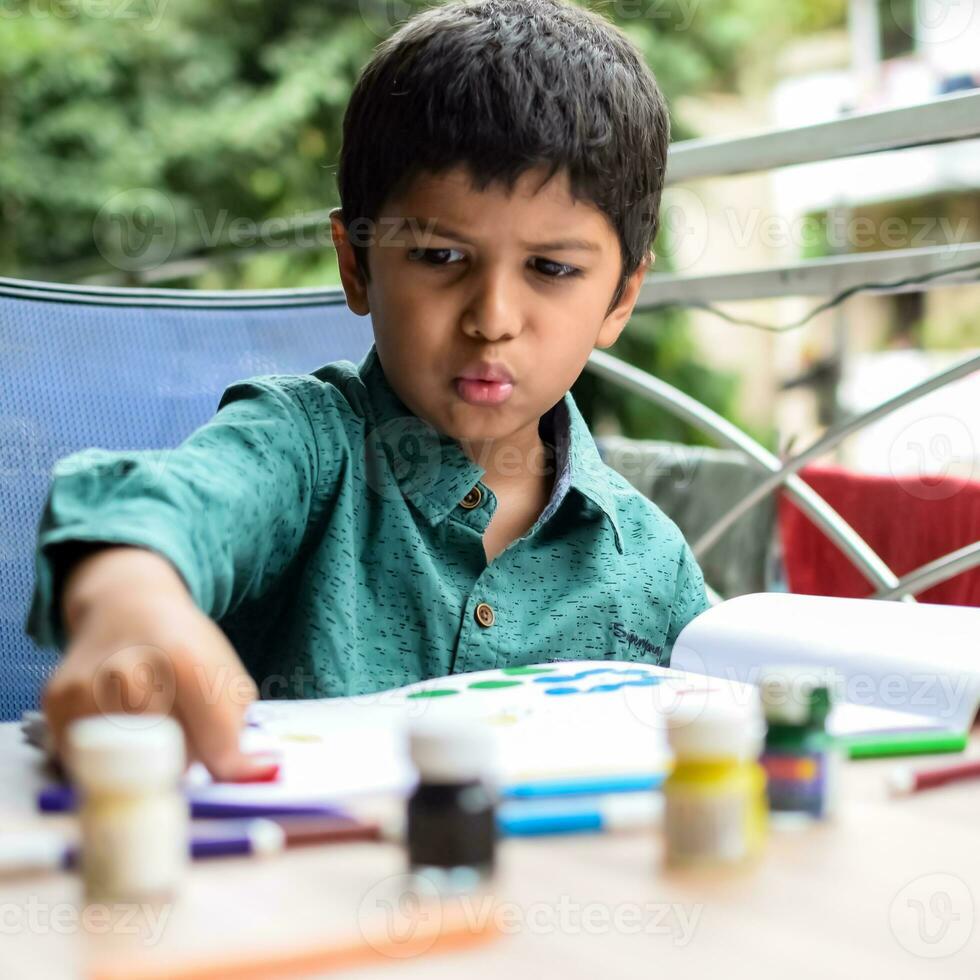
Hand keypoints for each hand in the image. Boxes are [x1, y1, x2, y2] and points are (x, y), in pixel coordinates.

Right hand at [42, 547, 278, 781]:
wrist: (126, 606)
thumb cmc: (186, 646)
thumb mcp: (228, 678)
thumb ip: (237, 734)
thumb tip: (258, 776)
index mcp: (184, 662)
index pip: (214, 746)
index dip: (227, 765)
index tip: (234, 767)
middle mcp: (129, 674)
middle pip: (167, 762)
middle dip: (182, 763)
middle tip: (185, 741)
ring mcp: (87, 691)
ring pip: (123, 767)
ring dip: (142, 762)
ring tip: (152, 728)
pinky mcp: (56, 704)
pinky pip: (87, 760)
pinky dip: (107, 756)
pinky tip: (119, 724)